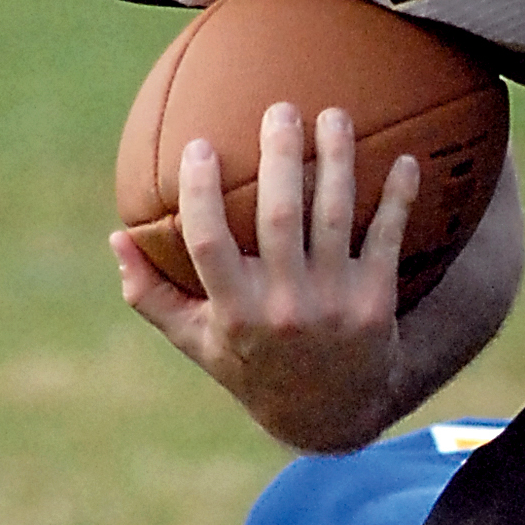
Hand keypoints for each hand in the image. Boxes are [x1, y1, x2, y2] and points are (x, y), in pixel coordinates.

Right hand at [108, 101, 419, 450]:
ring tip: (335, 115)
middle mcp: (284, 307)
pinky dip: (399, 198)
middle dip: (281, 156)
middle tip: (280, 109)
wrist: (331, 415)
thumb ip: (151, 294)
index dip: (200, 193)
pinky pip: (388, 239)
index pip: (208, 243)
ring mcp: (334, 303)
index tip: (199, 145)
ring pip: (336, 217)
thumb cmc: (253, 366)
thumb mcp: (197, 341)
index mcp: (234, 312)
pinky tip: (408, 160)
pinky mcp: (376, 302)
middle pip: (280, 217)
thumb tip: (117, 237)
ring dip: (338, 160)